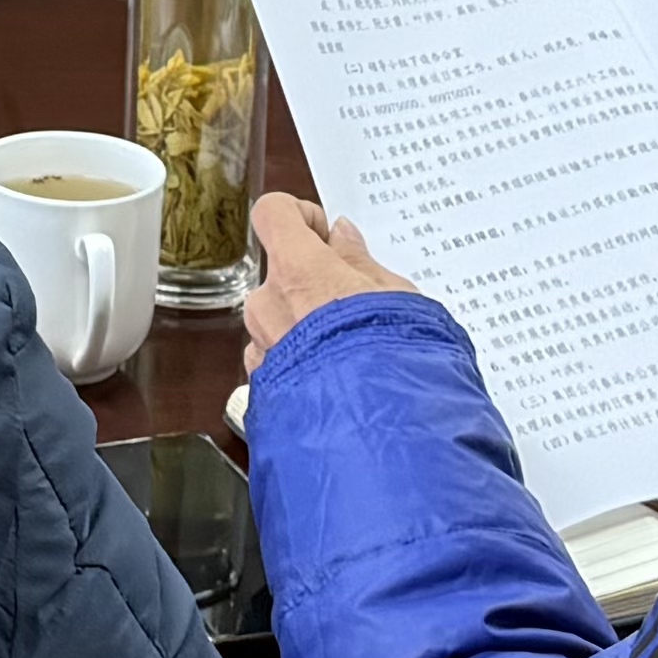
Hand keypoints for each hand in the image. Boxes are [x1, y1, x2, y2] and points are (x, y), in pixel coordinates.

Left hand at [241, 193, 424, 372]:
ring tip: (351, 349)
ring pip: (275, 319)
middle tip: (355, 303)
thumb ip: (360, 263)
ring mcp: (261, 348)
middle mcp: (269, 306)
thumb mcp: (397, 298)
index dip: (298, 216)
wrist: (379, 444)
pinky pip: (275, 358)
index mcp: (300, 271)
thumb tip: (341, 238)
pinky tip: (336, 376)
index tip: (326, 235)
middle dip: (311, 282)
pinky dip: (299, 361)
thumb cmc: (395, 365)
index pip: (272, 213)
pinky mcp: (261, 387)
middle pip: (277, 273)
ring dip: (304, 325)